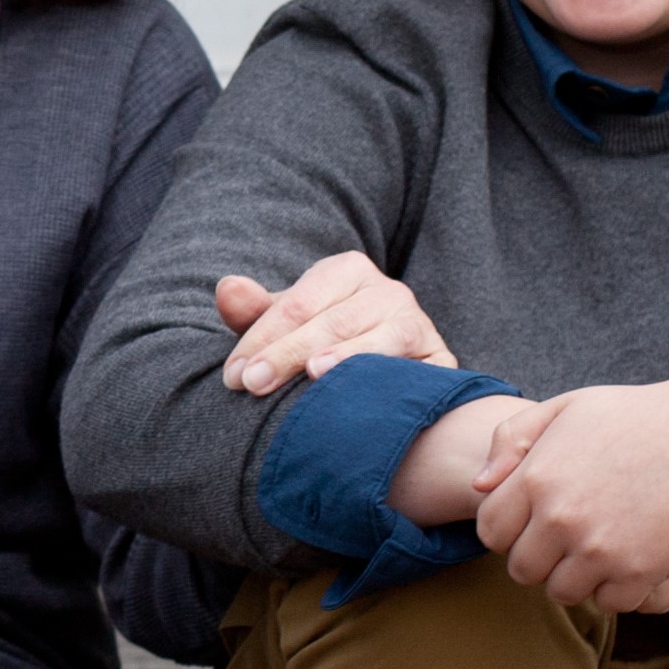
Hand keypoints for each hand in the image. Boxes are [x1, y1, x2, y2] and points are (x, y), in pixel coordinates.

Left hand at [215, 253, 453, 396]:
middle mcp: (388, 291)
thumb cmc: (319, 344)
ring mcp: (418, 325)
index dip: (262, 338)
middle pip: (334, 321)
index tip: (233, 375)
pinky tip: (369, 398)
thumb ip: (254, 312)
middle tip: (252, 384)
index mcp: (347, 270)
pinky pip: (420, 373)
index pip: (298, 303)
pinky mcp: (441, 363)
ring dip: (348, 356)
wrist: (381, 381)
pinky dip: (395, 384)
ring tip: (314, 373)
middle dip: (288, 353)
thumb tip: (227, 288)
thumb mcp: (285, 327)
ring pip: (383, 339)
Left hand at [459, 412, 668, 611]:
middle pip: (523, 570)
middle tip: (573, 538)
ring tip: (604, 547)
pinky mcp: (641, 570)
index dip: (511, 531)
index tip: (536, 522)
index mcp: (536, 476)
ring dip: (580, 577)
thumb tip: (478, 486)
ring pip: (564, 592)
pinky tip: (634, 557)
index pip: (490, 532)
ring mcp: (600, 547)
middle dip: (542, 559)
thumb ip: (512, 439)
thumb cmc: (640, 417)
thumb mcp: (569, 408)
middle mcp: (560, 516)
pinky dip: (621, 587)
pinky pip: (610, 602)